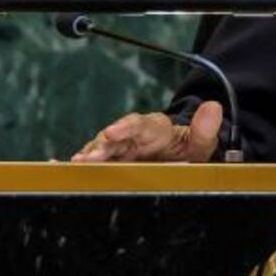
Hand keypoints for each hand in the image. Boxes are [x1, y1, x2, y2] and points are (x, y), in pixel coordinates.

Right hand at [71, 101, 223, 162]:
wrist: (180, 157)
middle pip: (113, 139)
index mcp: (154, 129)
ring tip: (75, 166)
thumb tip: (213, 108)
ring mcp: (120, 150)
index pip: (139, 124)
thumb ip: (206, 129)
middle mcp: (132, 136)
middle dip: (99, 148)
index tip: (111, 133)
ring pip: (101, 151)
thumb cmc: (189, 149)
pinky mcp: (112, 162)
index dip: (124, 128)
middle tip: (86, 159)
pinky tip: (62, 168)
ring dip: (88, 157)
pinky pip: (95, 163)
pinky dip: (81, 166)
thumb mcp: (202, 142)